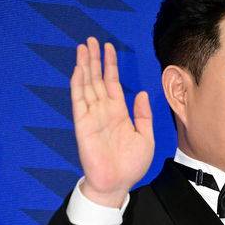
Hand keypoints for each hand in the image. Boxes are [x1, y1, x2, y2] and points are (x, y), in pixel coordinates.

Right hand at [70, 36, 154, 205]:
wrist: (117, 184)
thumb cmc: (130, 166)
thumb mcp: (146, 138)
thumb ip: (143, 116)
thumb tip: (142, 94)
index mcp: (119, 113)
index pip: (112, 83)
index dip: (110, 65)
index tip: (109, 48)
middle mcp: (104, 112)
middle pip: (97, 79)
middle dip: (95, 59)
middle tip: (92, 40)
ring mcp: (92, 117)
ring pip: (87, 86)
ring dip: (85, 66)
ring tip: (83, 47)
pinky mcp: (83, 125)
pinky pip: (79, 102)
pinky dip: (78, 85)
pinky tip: (79, 70)